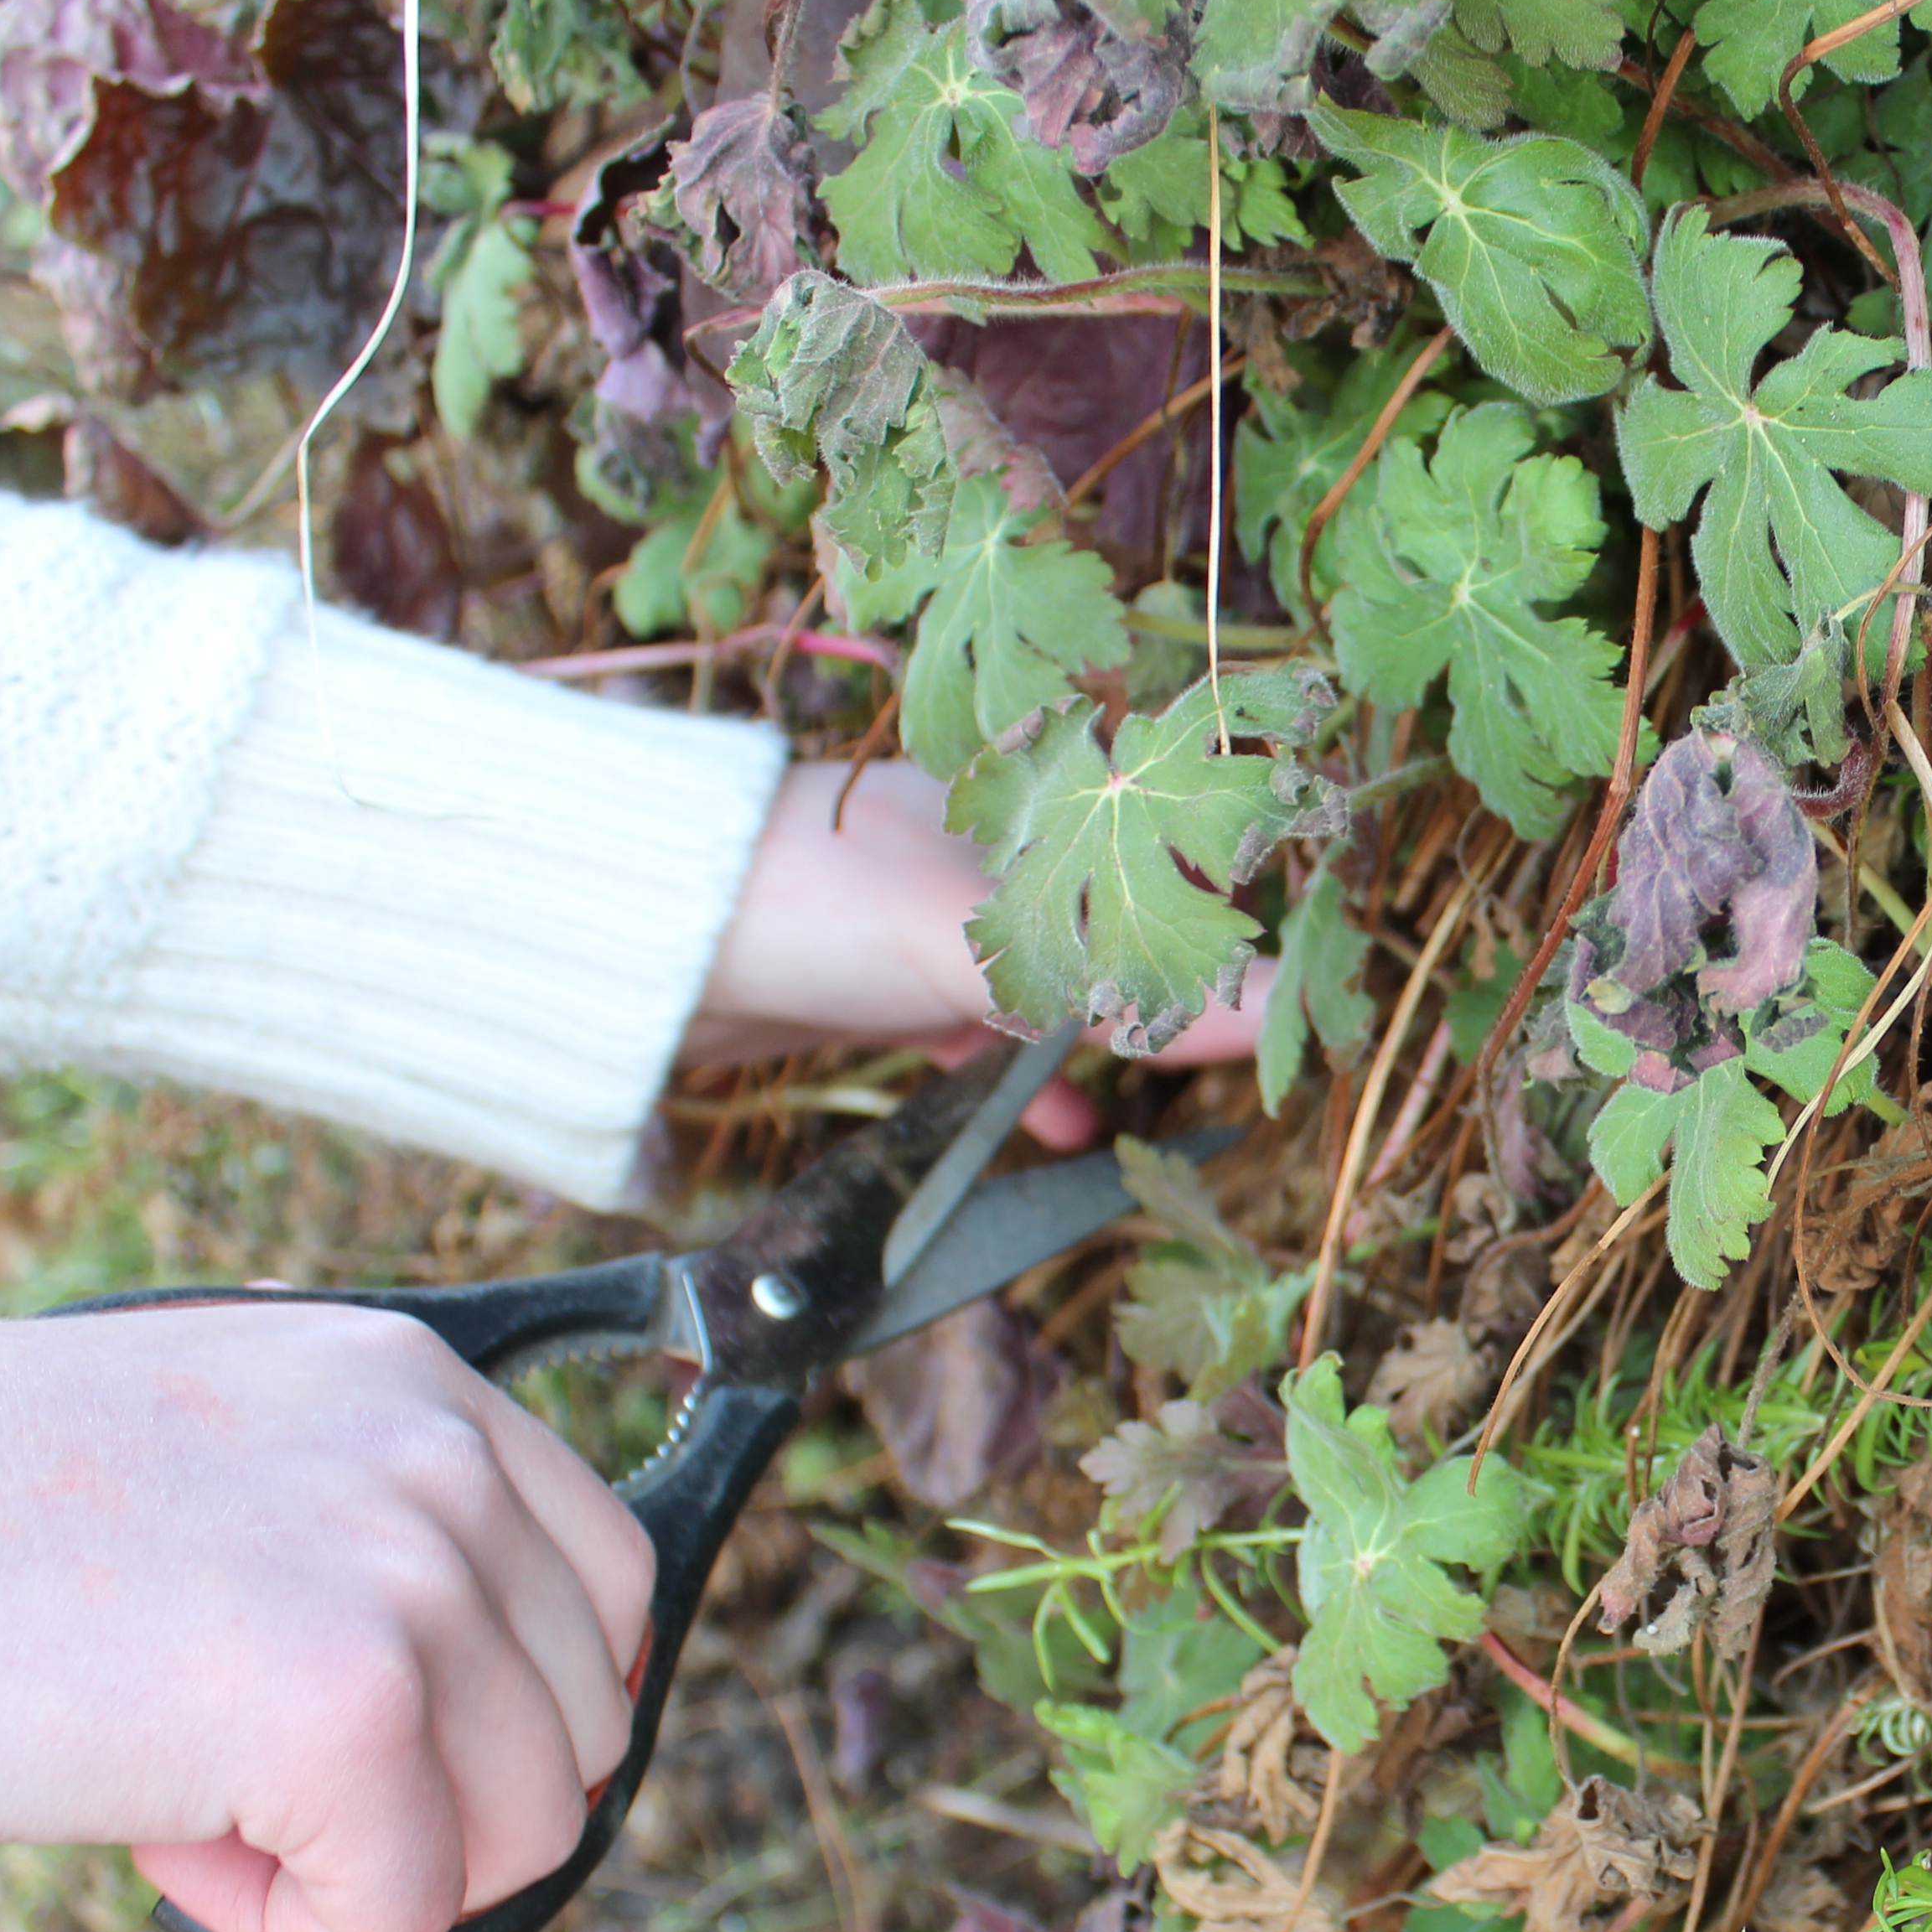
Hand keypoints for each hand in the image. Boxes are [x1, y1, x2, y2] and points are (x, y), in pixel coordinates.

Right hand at [0, 1307, 656, 1931]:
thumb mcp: (223, 1459)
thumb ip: (372, 1535)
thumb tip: (490, 1701)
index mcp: (417, 1385)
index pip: (607, 1584)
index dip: (517, 1708)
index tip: (386, 1750)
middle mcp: (441, 1461)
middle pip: (584, 1726)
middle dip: (433, 1800)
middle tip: (231, 1769)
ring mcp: (412, 1577)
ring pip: (526, 1834)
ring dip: (363, 1865)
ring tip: (185, 1796)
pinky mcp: (351, 1712)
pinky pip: (406, 1916)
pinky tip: (164, 1851)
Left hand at [680, 762, 1273, 1144]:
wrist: (630, 947)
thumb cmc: (806, 901)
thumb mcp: (975, 942)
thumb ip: (1118, 977)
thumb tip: (1275, 997)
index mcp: (1027, 801)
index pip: (1169, 840)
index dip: (1235, 913)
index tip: (1300, 992)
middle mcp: (994, 849)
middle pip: (1120, 924)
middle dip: (1175, 999)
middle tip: (1236, 1075)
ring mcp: (939, 920)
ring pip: (1057, 990)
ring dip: (1099, 1056)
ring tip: (1145, 1117)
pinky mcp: (890, 986)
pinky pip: (987, 1038)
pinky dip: (1023, 1086)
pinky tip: (1057, 1130)